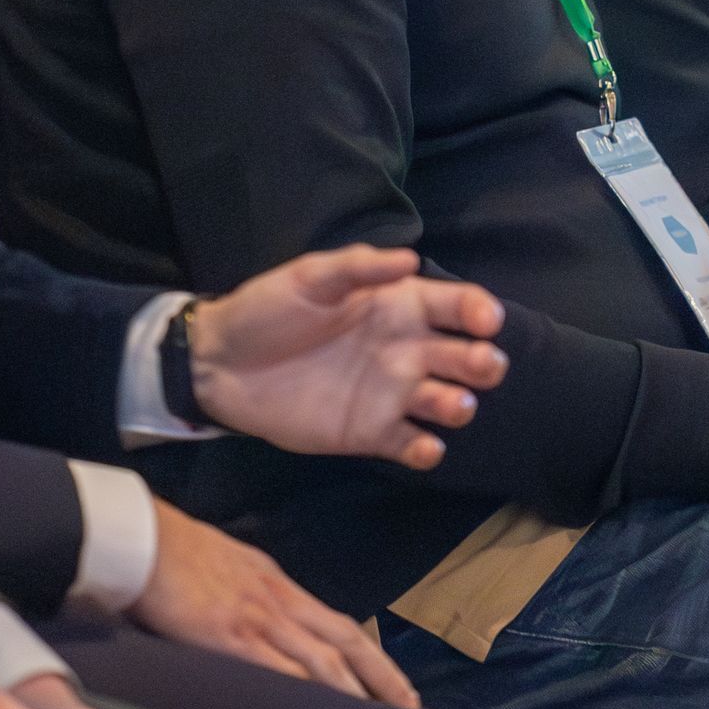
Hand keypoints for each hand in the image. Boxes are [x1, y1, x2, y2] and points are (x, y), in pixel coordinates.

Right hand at [133, 501, 418, 707]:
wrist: (142, 536)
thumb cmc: (170, 550)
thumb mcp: (226, 566)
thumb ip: (247, 593)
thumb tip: (253, 620)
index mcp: (277, 584)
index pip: (335, 625)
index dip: (368, 654)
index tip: (390, 680)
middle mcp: (279, 601)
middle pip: (346, 641)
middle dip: (382, 675)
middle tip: (410, 707)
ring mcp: (258, 619)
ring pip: (323, 659)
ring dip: (357, 692)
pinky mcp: (230, 636)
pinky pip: (278, 670)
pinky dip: (307, 694)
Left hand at [191, 246, 507, 469]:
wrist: (221, 365)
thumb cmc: (268, 309)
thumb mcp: (309, 276)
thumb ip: (358, 266)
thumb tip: (411, 258)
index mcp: (397, 305)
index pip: (454, 305)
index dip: (478, 310)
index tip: (487, 321)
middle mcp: (404, 349)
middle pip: (462, 356)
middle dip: (482, 361)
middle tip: (483, 366)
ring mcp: (390, 394)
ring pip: (446, 401)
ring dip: (459, 405)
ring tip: (453, 405)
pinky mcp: (370, 433)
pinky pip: (411, 445)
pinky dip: (426, 450)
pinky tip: (423, 446)